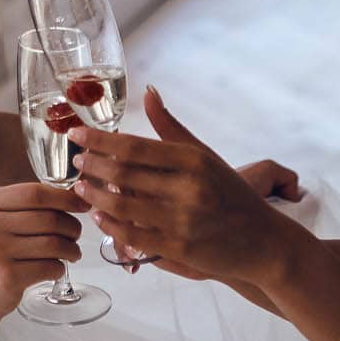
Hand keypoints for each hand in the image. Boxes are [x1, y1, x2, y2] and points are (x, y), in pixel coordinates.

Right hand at [0, 181, 87, 324]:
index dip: (64, 197)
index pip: (34, 193)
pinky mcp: (8, 276)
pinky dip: (60, 268)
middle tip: (75, 235)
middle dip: (72, 226)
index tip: (81, 204)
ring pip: (53, 243)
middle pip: (48, 218)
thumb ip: (25, 206)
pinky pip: (50, 266)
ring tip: (71, 253)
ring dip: (71, 249)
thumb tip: (73, 196)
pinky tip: (55, 268)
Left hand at [70, 90, 301, 288]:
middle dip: (91, 166)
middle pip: (123, 174)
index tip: (76, 134)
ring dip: (94, 196)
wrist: (263, 242)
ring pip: (123, 206)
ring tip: (80, 188)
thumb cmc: (231, 195)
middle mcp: (189, 188)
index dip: (99, 140)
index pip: (134, 146)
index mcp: (193, 160)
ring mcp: (183, 220)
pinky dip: (110, 225)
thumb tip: (148, 91)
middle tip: (75, 161)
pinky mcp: (179, 249)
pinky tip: (99, 216)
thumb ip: (171, 127)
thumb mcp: (205, 155)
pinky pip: (133, 236)